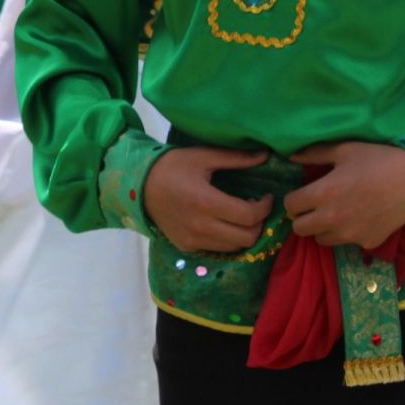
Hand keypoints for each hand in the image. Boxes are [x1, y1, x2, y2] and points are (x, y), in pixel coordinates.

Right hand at [141, 146, 272, 252]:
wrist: (137, 186)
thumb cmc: (171, 166)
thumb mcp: (202, 157)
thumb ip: (235, 158)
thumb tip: (265, 155)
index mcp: (205, 202)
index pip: (249, 216)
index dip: (265, 208)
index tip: (266, 196)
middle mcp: (201, 226)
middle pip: (247, 237)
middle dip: (259, 223)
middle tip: (255, 207)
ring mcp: (193, 240)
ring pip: (235, 247)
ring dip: (245, 233)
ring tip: (241, 215)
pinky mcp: (186, 246)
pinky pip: (218, 249)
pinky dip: (228, 239)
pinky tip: (224, 223)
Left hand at [284, 142, 404, 249]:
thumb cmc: (378, 160)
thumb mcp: (344, 150)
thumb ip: (314, 154)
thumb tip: (291, 156)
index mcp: (323, 194)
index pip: (290, 205)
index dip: (294, 198)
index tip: (303, 193)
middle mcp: (332, 219)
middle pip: (299, 229)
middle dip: (302, 216)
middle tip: (315, 205)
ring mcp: (350, 234)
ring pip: (320, 240)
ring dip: (321, 228)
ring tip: (335, 212)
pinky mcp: (367, 243)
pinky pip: (346, 243)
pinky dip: (346, 233)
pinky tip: (358, 217)